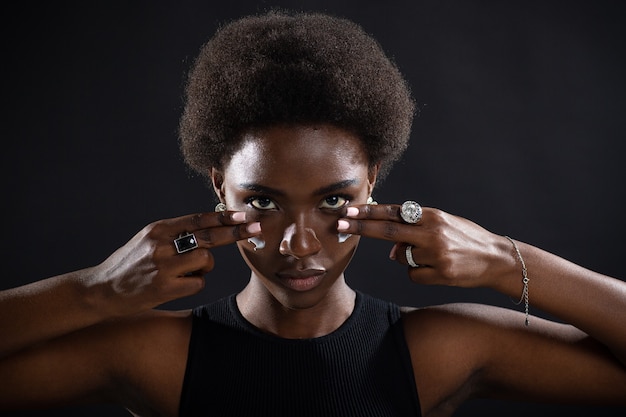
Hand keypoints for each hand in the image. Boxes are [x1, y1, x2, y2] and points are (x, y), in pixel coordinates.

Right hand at [91, 211, 260, 315]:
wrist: (101, 290)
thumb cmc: (129, 264)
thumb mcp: (148, 240)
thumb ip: (174, 233)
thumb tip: (208, 227)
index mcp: (159, 229)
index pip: (198, 219)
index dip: (224, 217)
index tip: (244, 215)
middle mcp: (161, 244)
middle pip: (208, 236)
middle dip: (236, 233)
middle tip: (257, 229)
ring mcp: (163, 266)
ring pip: (206, 260)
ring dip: (203, 267)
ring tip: (183, 272)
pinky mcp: (165, 287)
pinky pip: (198, 282)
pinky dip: (194, 283)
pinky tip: (176, 285)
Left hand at [338, 204, 512, 287]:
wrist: (496, 258)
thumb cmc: (465, 239)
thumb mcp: (441, 225)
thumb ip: (414, 231)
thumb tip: (391, 249)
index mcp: (431, 216)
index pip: (393, 213)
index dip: (369, 213)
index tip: (349, 211)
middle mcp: (432, 232)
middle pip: (388, 231)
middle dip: (361, 228)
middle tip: (339, 224)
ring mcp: (437, 253)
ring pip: (402, 258)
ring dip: (410, 259)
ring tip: (436, 257)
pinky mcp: (441, 272)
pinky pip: (413, 275)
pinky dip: (420, 273)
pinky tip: (439, 269)